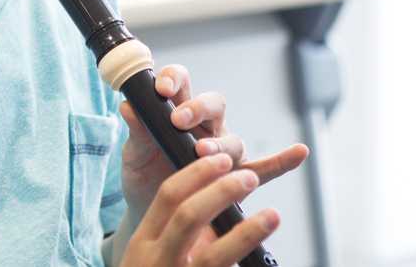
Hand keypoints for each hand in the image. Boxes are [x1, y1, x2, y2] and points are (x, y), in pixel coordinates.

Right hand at [118, 154, 279, 266]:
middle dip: (220, 192)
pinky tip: (266, 260)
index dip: (197, 174)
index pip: (167, 196)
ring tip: (272, 215)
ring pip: (214, 257)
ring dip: (246, 233)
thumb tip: (208, 191)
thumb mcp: (146, 256)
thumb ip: (169, 229)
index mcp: (144, 243)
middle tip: (249, 176)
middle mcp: (158, 261)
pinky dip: (247, 263)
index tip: (223, 159)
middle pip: (187, 216)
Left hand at [119, 65, 309, 255]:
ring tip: (203, 152)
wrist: (152, 214)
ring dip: (220, 144)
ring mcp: (224, 151)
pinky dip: (282, 161)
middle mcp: (205, 127)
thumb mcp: (134, 154)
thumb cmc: (144, 176)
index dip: (175, 80)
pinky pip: (264, 168)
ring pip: (232, 138)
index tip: (163, 90)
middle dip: (197, 107)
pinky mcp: (237, 177)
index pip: (181, 83)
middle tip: (179, 120)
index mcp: (177, 113)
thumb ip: (136, 131)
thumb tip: (128, 106)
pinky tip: (299, 152)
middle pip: (212, 104)